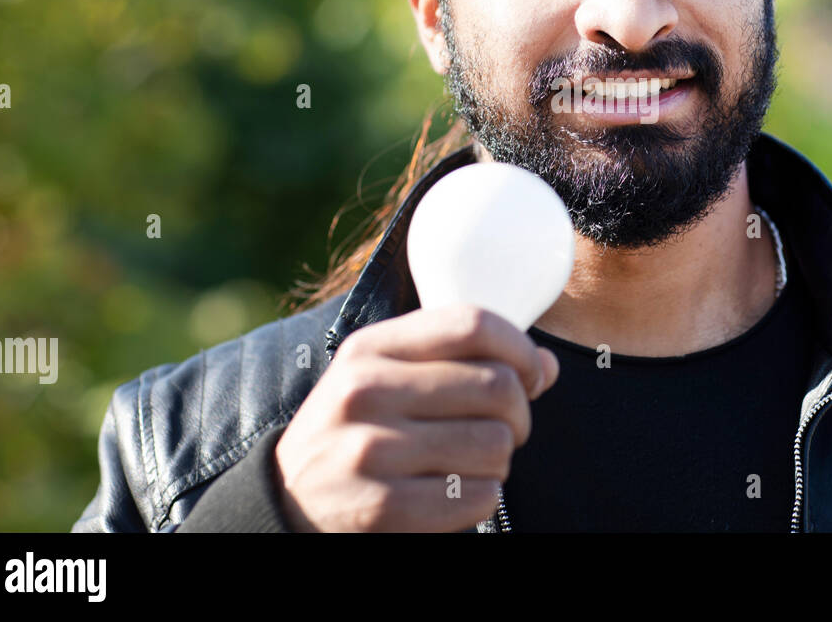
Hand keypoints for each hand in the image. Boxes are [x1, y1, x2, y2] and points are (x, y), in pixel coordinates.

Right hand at [274, 305, 558, 531]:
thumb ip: (462, 362)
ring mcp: (369, 449)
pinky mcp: (378, 508)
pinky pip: (477, 496)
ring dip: (501, 460)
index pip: (472, 323)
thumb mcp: (389, 377)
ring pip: (494, 442)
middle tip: (503, 430)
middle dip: (519, 413)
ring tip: (474, 463)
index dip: (520, 347)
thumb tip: (545, 366)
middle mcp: (365, 391)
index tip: (530, 373)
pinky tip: (459, 494)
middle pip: (496, 384)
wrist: (286, 500)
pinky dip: (484, 498)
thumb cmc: (358, 429)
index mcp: (371, 348)